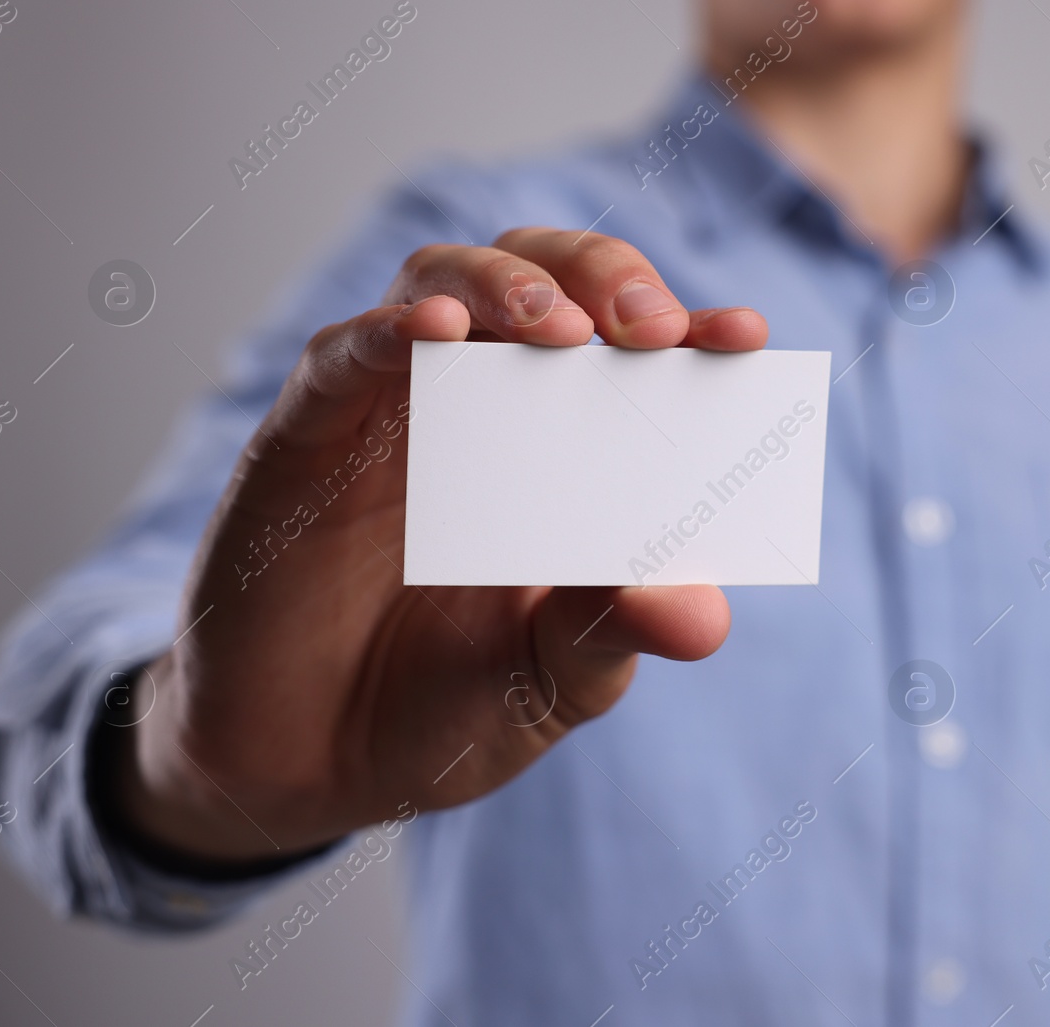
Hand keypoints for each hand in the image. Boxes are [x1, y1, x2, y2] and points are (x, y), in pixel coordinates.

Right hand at [112, 229, 768, 861]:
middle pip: (542, 280)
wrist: (305, 769)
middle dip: (603, 279)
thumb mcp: (550, 682)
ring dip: (505, 287)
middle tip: (652, 327)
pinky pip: (340, 357)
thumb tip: (704, 614)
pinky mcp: (303, 438)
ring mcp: (388, 414)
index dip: (689, 333)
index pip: (629, 356)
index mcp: (559, 453)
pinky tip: (438, 335)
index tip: (747, 338)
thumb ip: (615, 633)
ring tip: (556, 327)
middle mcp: (479, 410)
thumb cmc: (438, 710)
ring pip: (443, 284)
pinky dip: (388, 333)